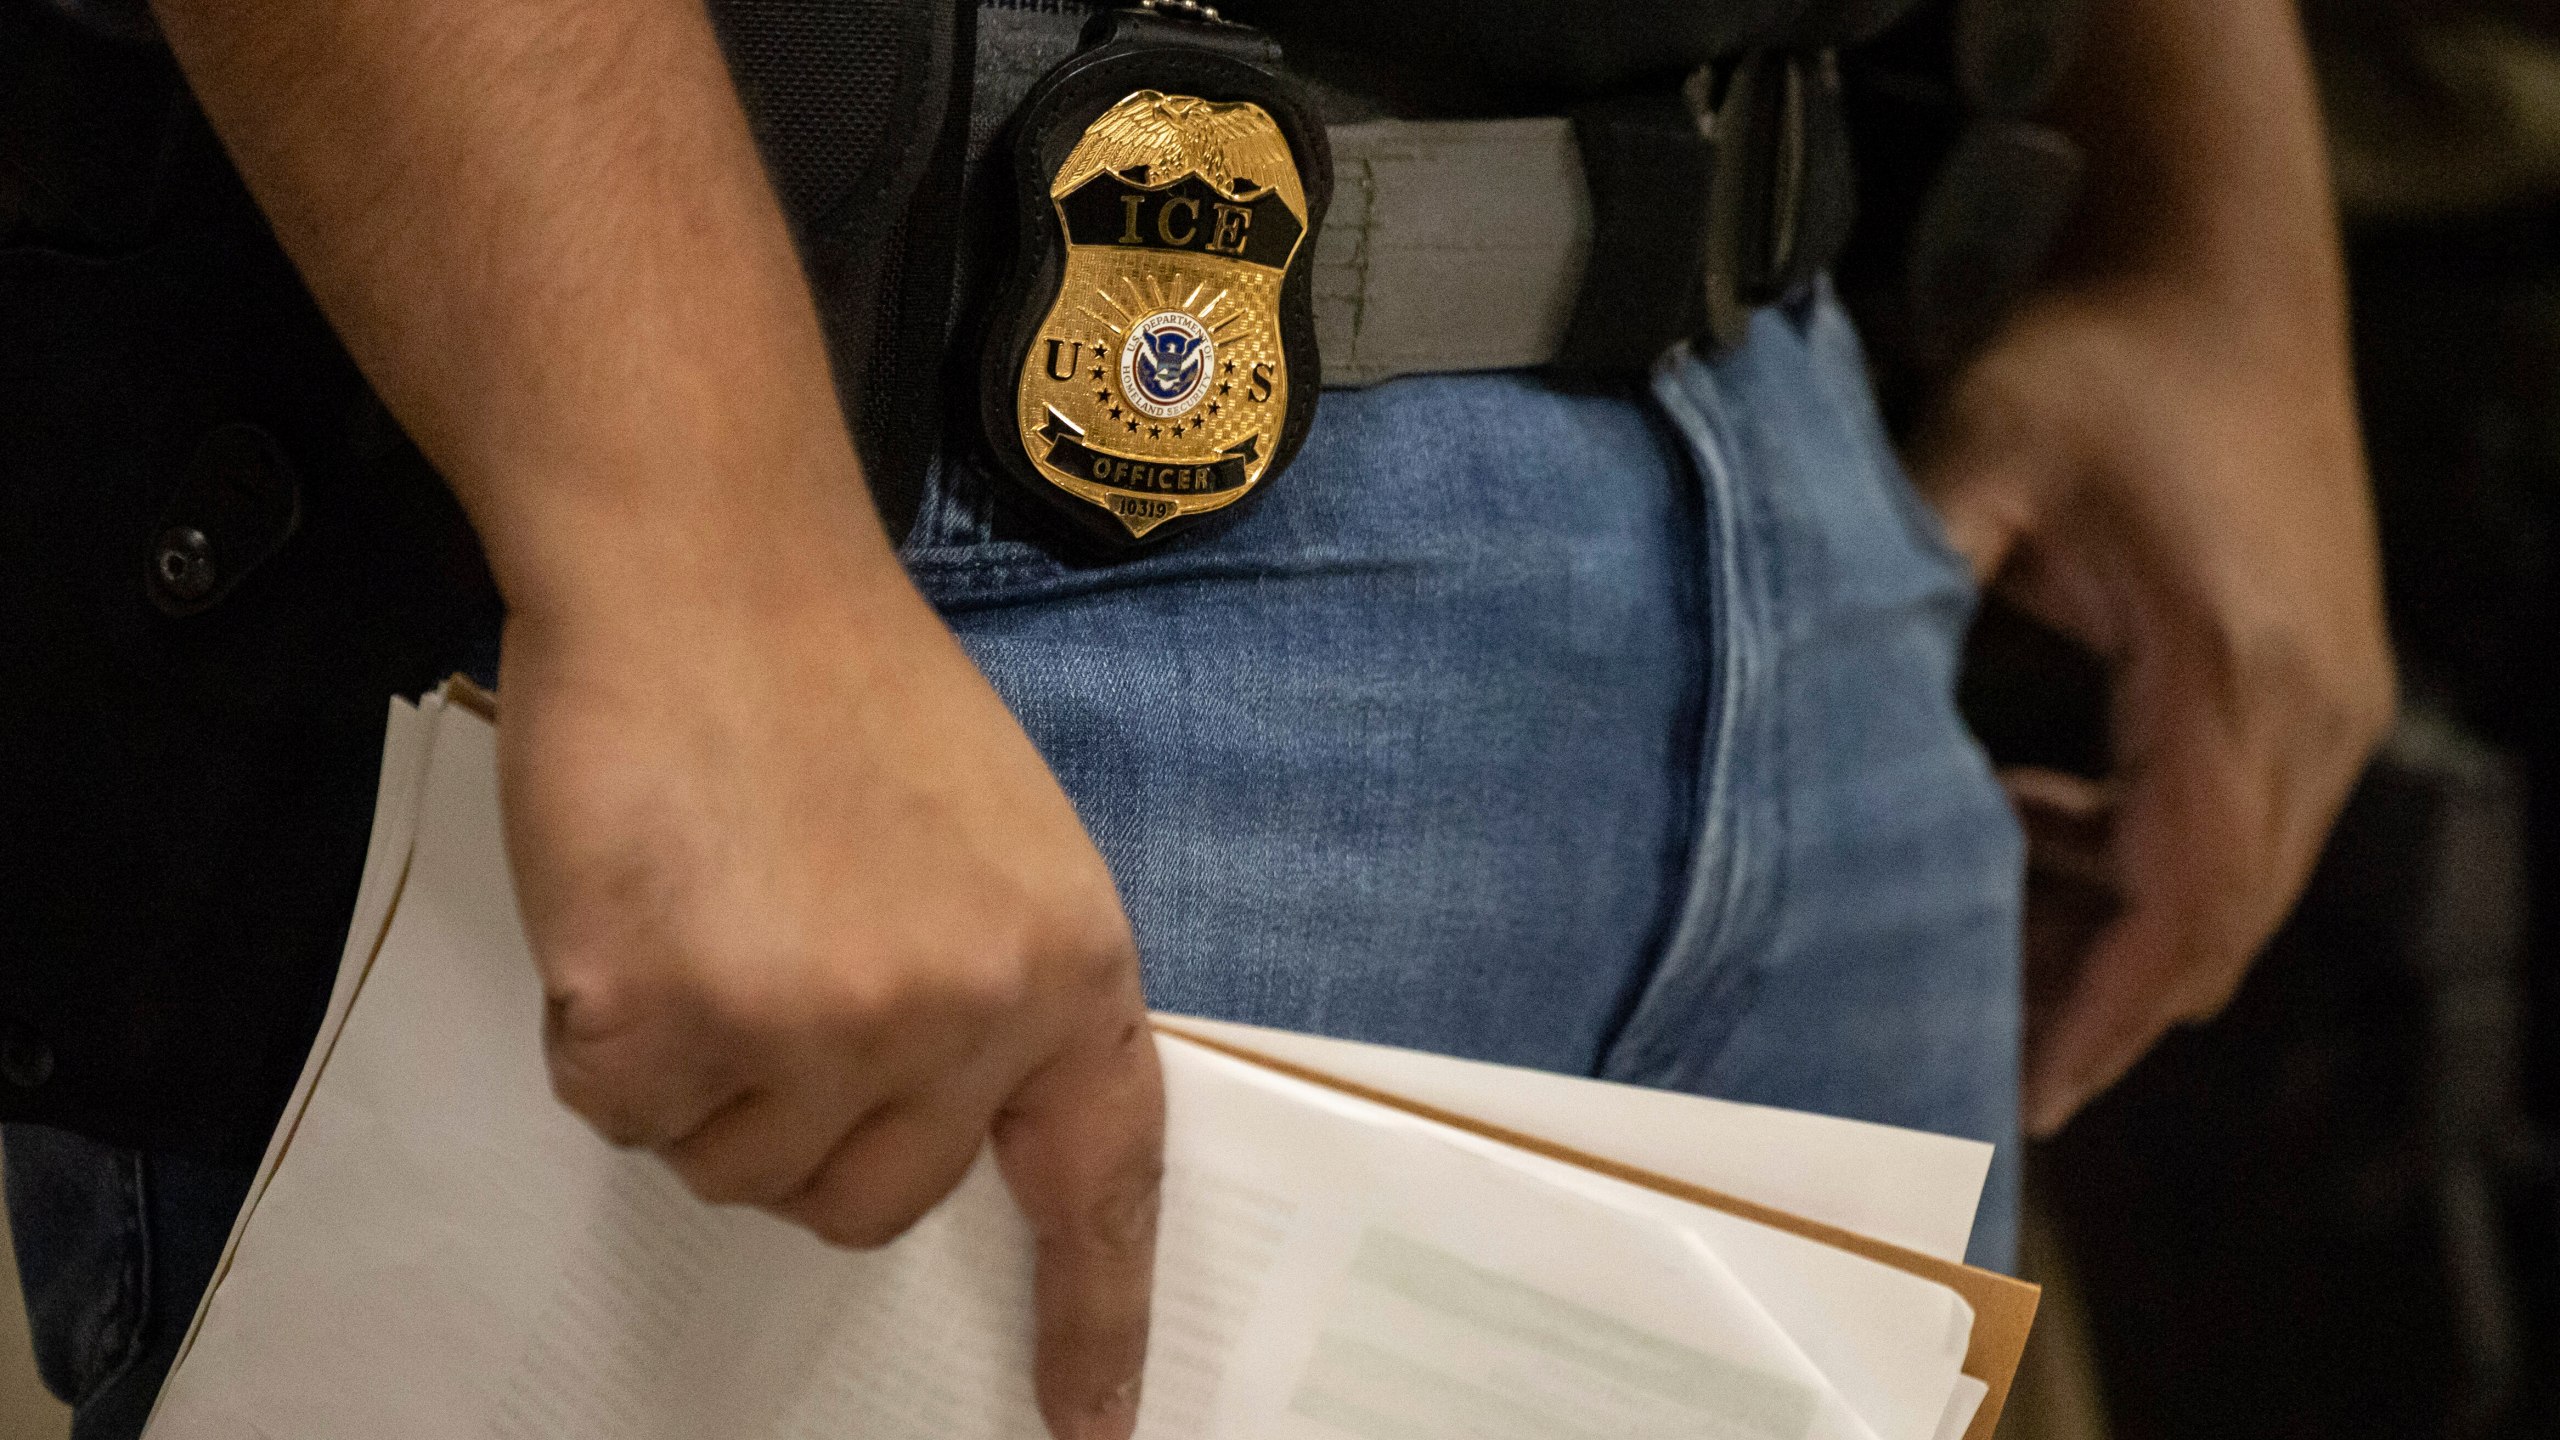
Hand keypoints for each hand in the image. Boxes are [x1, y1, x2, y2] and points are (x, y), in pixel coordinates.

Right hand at [494, 529, 1161, 1439]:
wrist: (708, 564)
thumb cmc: (841, 685)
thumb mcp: (995, 840)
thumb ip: (992, 987)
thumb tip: (944, 1121)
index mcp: (1066, 964)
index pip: (1098, 1179)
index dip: (1093, 1318)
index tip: (1089, 1430)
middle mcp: (959, 1013)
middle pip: (863, 1204)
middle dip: (806, 1124)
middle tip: (776, 966)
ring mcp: (814, 1021)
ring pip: (731, 1169)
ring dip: (701, 1072)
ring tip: (709, 908)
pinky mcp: (665, 1015)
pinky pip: (621, 1113)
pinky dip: (606, 1031)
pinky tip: (633, 904)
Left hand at [1915, 279, 2393, 1135]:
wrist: (2219, 264)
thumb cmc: (2096, 357)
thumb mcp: (1972, 458)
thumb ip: (1894, 592)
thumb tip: (1802, 719)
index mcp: (2231, 670)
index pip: (2179, 898)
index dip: (2098, 1011)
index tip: (2024, 1097)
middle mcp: (2311, 703)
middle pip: (2216, 919)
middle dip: (2098, 997)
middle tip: (1974, 1055)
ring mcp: (2328, 693)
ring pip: (2231, 879)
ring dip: (2113, 923)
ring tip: (1975, 940)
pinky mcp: (2311, 674)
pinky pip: (2235, 816)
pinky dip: (2137, 852)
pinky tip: (2024, 821)